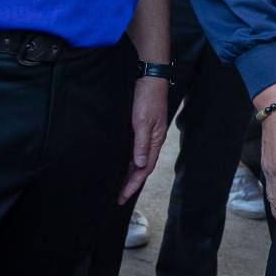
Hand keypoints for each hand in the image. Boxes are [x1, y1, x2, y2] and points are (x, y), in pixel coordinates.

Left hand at [118, 75, 168, 201]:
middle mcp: (153, 140)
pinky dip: (132, 161)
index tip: (123, 196)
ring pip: (140, 160)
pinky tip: (124, 164)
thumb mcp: (143, 121)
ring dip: (132, 174)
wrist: (150, 77)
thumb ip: (141, 143)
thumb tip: (139, 164)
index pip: (145, 168)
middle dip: (132, 183)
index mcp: (155, 140)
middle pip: (143, 167)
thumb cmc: (147, 98)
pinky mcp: (143, 128)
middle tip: (120, 198)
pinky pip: (137, 150)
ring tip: (121, 187)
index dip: (134, 183)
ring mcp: (149, 134)